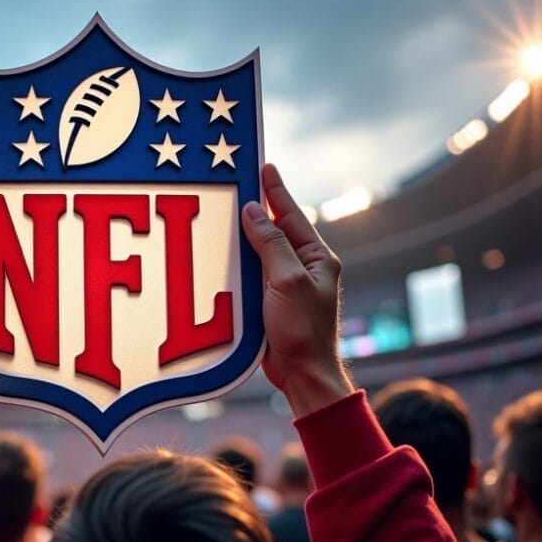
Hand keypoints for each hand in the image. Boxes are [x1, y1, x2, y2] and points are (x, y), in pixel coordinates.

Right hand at [241, 163, 352, 416]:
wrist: (302, 375)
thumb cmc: (303, 332)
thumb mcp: (287, 281)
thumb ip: (271, 244)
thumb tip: (254, 211)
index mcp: (318, 259)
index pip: (292, 216)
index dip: (275, 191)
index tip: (265, 166)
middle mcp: (305, 268)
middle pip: (277, 230)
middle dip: (258, 208)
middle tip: (241, 182)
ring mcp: (288, 285)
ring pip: (262, 251)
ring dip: (245, 235)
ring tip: (227, 213)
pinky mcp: (272, 302)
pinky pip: (253, 273)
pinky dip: (239, 261)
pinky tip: (223, 254)